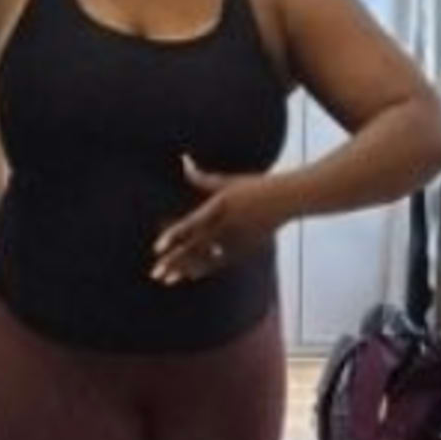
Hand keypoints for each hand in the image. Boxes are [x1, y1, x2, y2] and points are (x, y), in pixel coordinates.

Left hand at [151, 159, 287, 285]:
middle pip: (195, 247)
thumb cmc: (255, 186)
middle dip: (174, 261)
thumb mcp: (228, 181)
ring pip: (206, 259)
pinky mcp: (244, 248)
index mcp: (219, 207)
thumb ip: (202, 176)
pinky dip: (203, 268)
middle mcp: (226, 225)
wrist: (286, 199)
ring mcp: (235, 239)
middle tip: (154, 273)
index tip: (156, 248)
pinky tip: (188, 276)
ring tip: (165, 279)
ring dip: (184, 269)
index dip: (173, 236)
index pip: (191, 224)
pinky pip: (220, 262)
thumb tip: (184, 160)